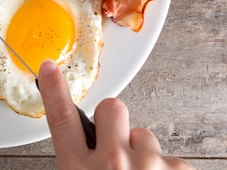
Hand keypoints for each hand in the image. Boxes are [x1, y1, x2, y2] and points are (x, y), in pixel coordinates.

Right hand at [37, 59, 194, 169]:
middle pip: (110, 108)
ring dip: (142, 155)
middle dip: (114, 121)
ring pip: (144, 135)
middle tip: (116, 150)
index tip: (50, 67)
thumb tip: (83, 154)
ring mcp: (147, 164)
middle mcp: (112, 163)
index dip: (55, 90)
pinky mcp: (177, 169)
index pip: (62, 119)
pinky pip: (171, 159)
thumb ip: (79, 165)